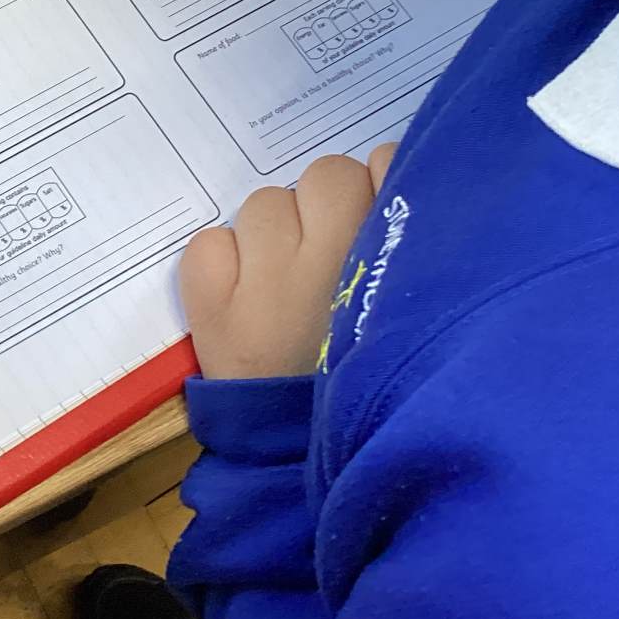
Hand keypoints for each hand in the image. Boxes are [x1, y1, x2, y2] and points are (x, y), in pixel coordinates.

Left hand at [180, 147, 396, 379]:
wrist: (303, 455)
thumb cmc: (367, 377)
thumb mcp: (409, 303)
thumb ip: (405, 237)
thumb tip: (384, 173)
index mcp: (391, 259)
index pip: (386, 163)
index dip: (380, 190)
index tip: (376, 229)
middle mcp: (330, 258)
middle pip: (326, 176)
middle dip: (326, 206)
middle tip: (327, 259)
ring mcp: (264, 276)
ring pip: (266, 204)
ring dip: (274, 234)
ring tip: (285, 290)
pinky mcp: (209, 297)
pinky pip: (211, 242)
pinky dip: (221, 263)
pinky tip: (241, 300)